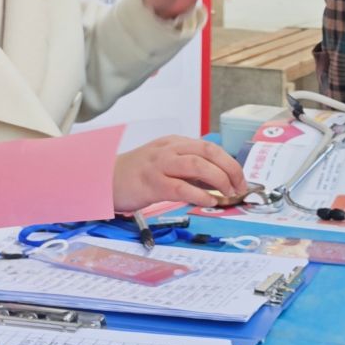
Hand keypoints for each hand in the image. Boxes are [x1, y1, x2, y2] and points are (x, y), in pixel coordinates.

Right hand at [113, 135, 248, 212]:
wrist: (104, 179)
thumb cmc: (137, 174)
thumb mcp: (166, 164)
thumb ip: (189, 171)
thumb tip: (218, 182)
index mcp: (174, 143)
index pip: (209, 147)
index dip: (229, 162)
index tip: (240, 179)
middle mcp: (169, 149)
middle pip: (207, 152)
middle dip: (229, 168)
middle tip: (239, 186)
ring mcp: (159, 165)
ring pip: (196, 165)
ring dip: (218, 179)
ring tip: (228, 193)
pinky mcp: (151, 183)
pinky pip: (180, 187)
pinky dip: (199, 194)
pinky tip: (208, 201)